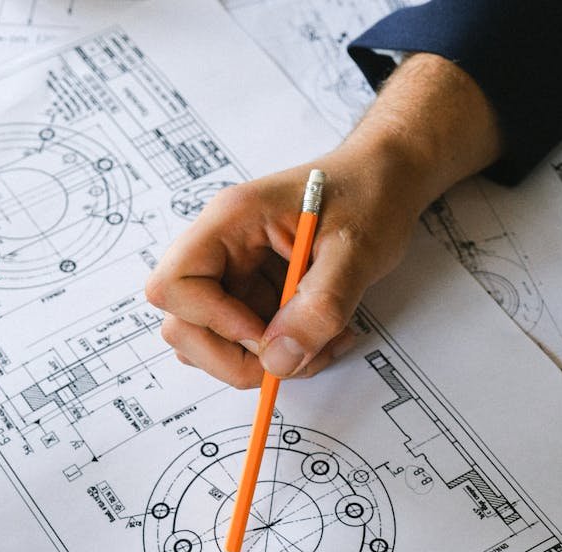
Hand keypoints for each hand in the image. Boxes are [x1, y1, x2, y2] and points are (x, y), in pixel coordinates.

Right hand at [146, 150, 417, 387]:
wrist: (386, 180)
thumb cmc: (370, 194)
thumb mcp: (356, 250)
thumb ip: (320, 305)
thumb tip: (279, 360)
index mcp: (231, 221)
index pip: (174, 284)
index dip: (210, 320)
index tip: (262, 332)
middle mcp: (222, 249)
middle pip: (182, 324)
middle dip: (233, 357)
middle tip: (290, 358)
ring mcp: (235, 276)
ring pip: (211, 343)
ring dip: (260, 362)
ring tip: (316, 345)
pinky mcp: (254, 297)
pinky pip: (246, 344)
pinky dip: (281, 356)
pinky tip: (319, 338)